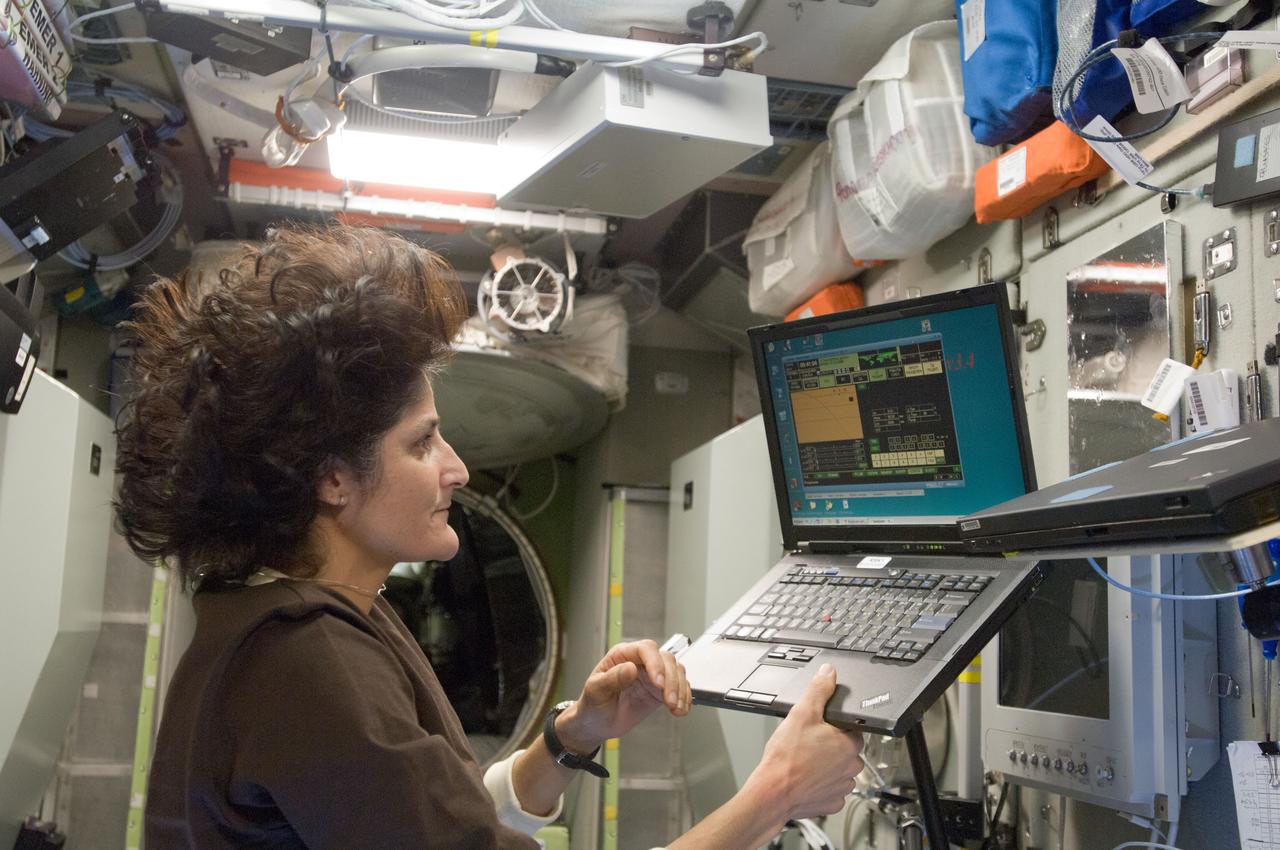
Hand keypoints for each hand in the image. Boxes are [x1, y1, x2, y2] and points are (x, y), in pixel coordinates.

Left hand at [555, 640, 690, 754]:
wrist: (597, 724)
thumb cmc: (592, 705)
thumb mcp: (595, 691)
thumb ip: (612, 679)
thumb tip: (630, 668)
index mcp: (622, 656)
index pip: (645, 649)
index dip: (655, 663)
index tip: (657, 682)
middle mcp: (640, 662)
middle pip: (665, 659)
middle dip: (671, 680)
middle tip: (669, 700)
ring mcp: (651, 676)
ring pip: (676, 671)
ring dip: (680, 689)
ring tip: (675, 707)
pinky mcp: (660, 691)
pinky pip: (679, 687)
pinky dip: (684, 698)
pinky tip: (680, 709)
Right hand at [745, 664, 865, 819]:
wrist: (773, 792)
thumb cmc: (787, 757)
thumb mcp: (802, 713)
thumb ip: (819, 690)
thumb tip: (829, 673)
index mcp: (850, 743)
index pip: (852, 728)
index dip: (835, 725)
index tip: (819, 727)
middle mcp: (852, 766)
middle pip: (847, 749)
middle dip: (831, 745)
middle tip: (808, 743)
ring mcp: (842, 787)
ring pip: (840, 770)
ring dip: (828, 766)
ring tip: (805, 761)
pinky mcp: (832, 803)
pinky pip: (832, 790)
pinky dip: (821, 785)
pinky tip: (806, 778)